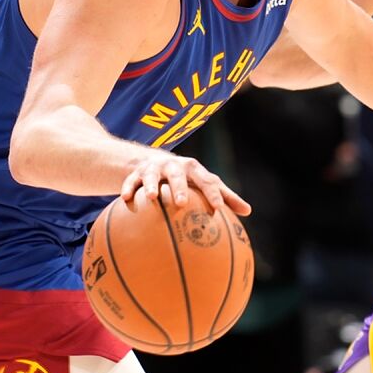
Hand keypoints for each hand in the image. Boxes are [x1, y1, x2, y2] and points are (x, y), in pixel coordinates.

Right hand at [120, 151, 251, 216]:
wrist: (152, 161)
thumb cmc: (186, 178)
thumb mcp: (203, 183)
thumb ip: (225, 196)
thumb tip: (248, 211)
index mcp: (193, 169)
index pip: (206, 180)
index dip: (213, 193)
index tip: (218, 208)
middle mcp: (173, 165)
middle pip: (177, 174)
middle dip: (179, 187)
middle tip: (182, 204)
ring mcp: (153, 168)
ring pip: (152, 175)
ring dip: (151, 185)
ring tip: (150, 198)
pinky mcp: (135, 173)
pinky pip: (130, 181)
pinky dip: (128, 188)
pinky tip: (124, 199)